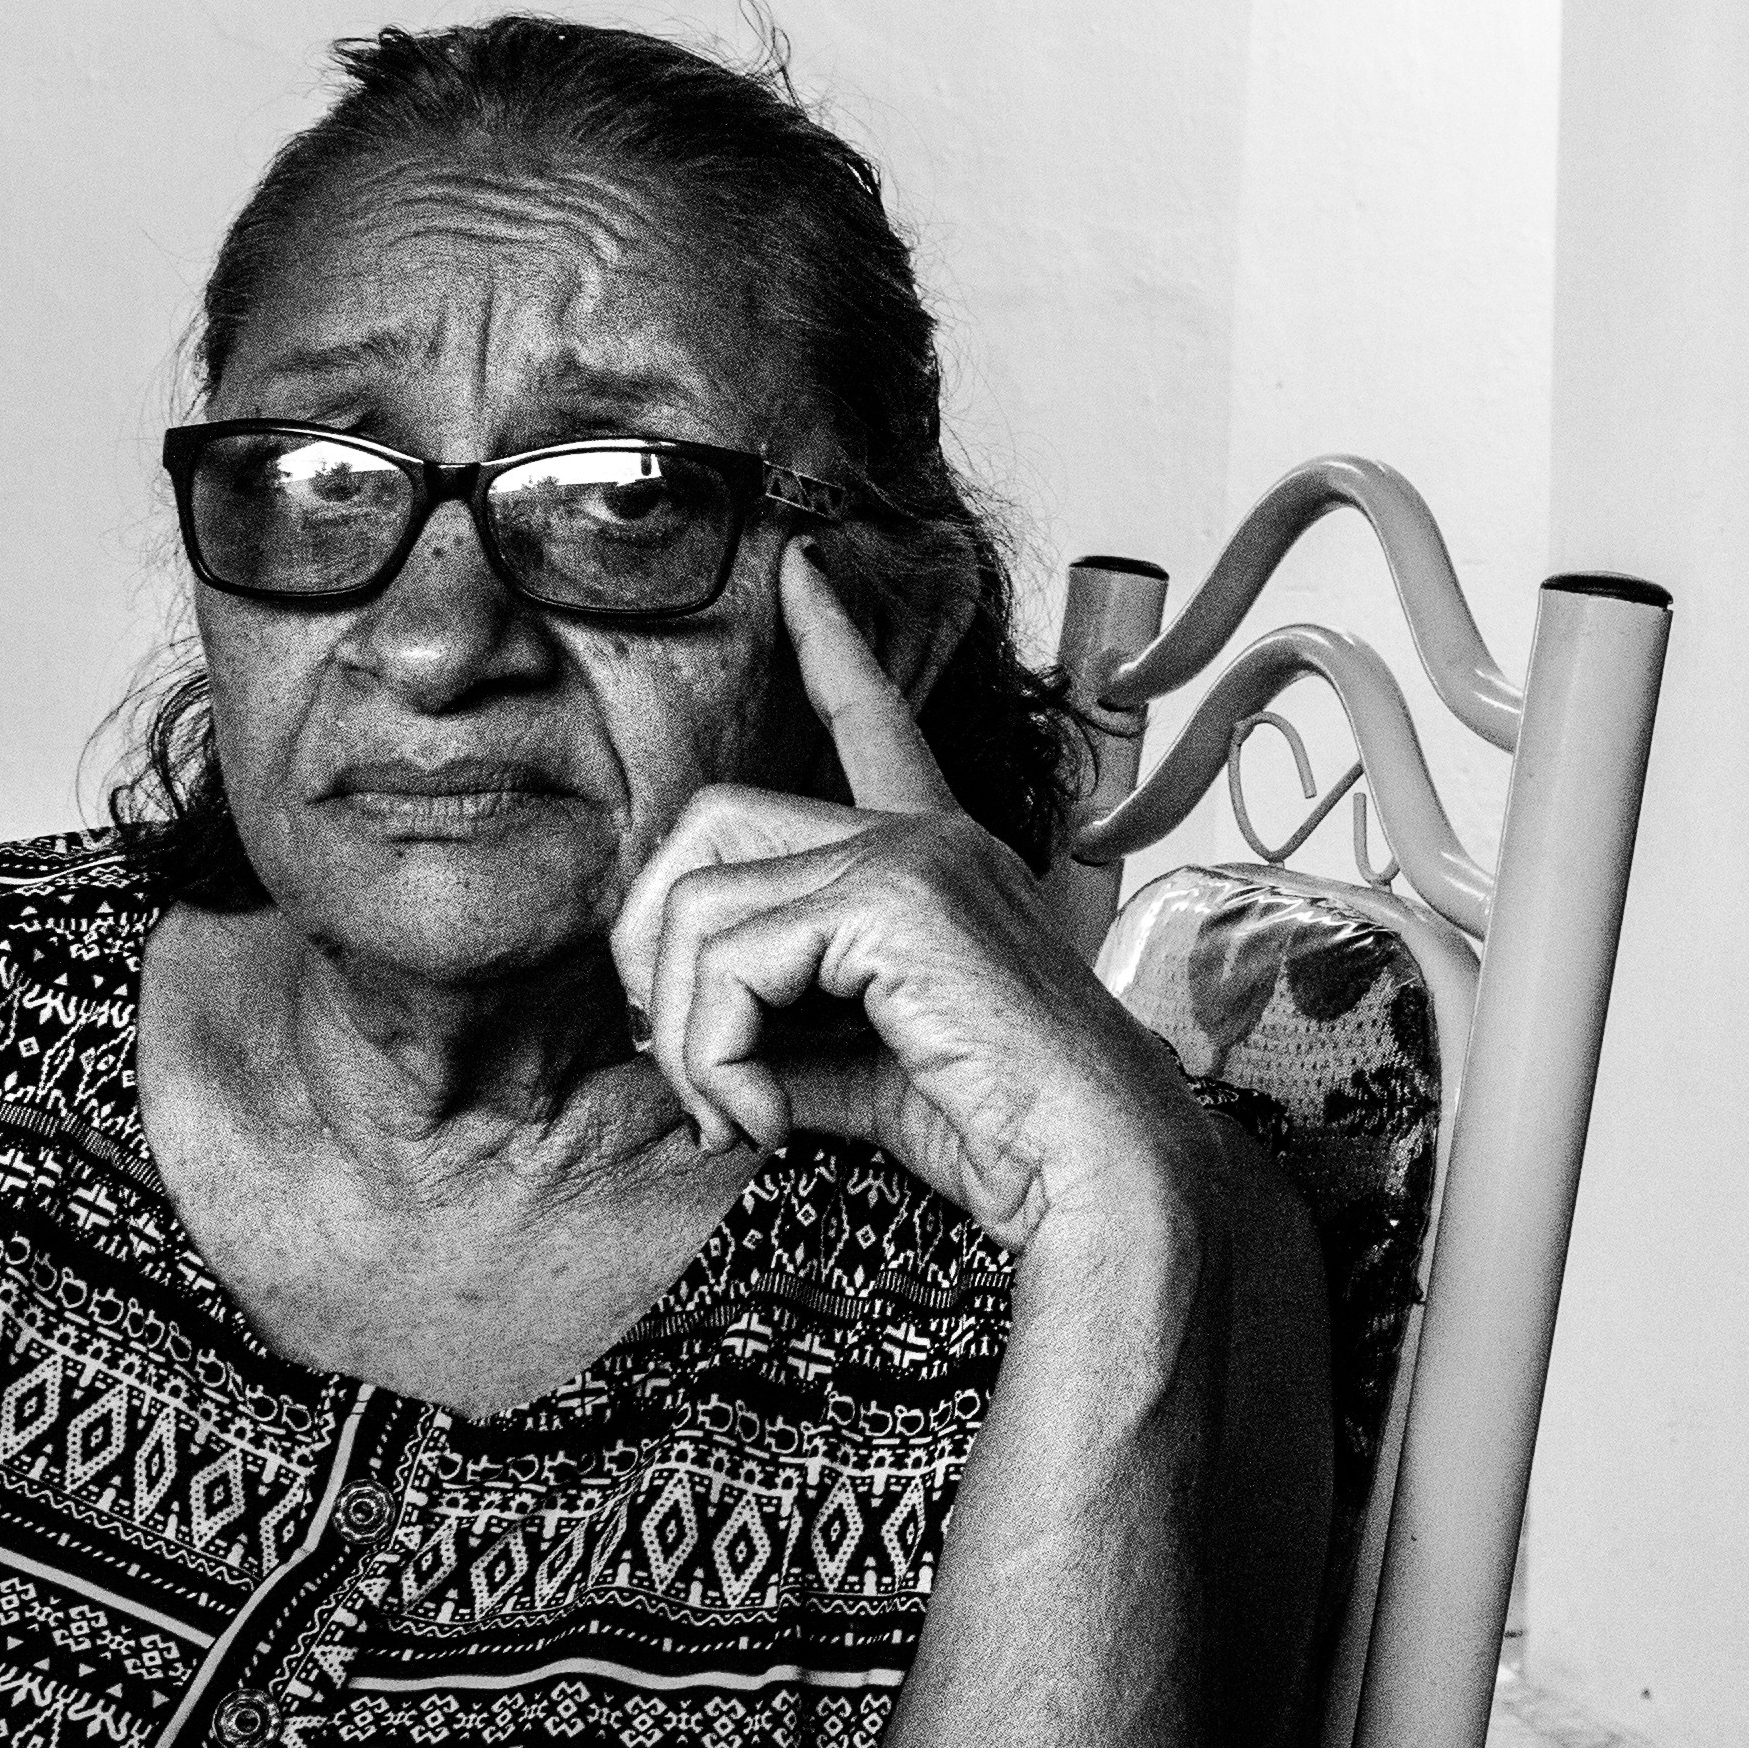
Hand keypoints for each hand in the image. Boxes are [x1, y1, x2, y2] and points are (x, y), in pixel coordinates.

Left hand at [610, 551, 1200, 1255]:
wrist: (1097, 1173)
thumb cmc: (1003, 1136)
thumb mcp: (863, 1065)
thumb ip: (780, 1025)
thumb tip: (666, 1030)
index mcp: (940, 858)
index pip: (874, 724)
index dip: (832, 645)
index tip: (804, 574)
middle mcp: (928, 833)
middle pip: (708, 825)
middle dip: (652, 952)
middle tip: (689, 1065)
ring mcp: (913, 853)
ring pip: (695, 907)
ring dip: (685, 1036)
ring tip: (735, 1117)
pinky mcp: (896, 898)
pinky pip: (728, 958)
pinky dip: (716, 1056)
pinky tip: (765, 1121)